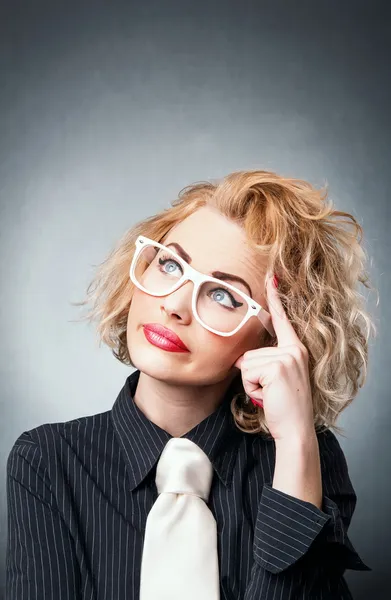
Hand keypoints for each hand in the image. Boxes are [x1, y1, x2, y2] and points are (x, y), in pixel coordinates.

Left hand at [234, 274, 314, 441]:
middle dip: (251, 374)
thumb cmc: (283, 408)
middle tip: (270, 391)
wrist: (295, 430)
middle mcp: (294, 350)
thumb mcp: (273, 379)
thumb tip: (240, 358)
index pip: (282, 320)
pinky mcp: (279, 366)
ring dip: (251, 383)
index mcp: (295, 350)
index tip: (271, 276)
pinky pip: (247, 372)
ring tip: (269, 394)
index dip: (275, 298)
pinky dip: (251, 388)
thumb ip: (261, 362)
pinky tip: (267, 396)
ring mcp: (288, 357)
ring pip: (246, 363)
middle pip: (250, 351)